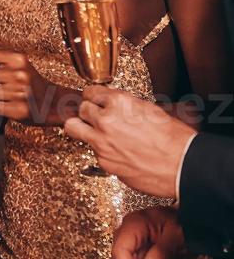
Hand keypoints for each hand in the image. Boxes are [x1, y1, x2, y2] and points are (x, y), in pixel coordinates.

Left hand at [63, 87, 195, 198]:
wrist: (184, 166)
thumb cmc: (176, 139)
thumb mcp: (151, 110)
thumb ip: (127, 106)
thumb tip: (115, 105)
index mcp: (119, 103)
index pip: (90, 92)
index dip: (94, 96)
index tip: (95, 99)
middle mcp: (106, 120)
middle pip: (81, 109)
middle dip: (88, 111)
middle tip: (95, 115)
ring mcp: (101, 142)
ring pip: (74, 128)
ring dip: (82, 127)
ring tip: (92, 130)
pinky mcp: (103, 161)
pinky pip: (93, 151)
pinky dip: (101, 150)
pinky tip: (117, 151)